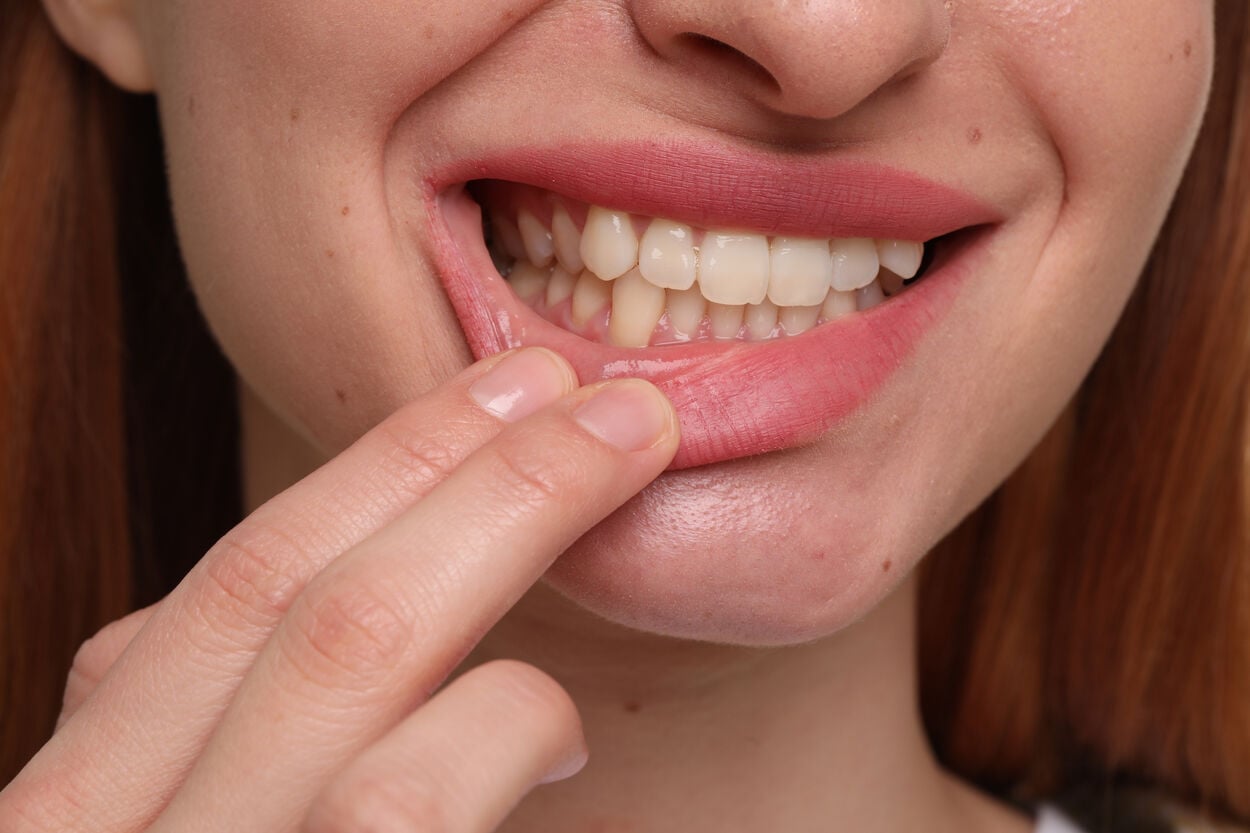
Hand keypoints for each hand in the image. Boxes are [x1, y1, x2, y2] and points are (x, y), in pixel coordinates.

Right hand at [2, 348, 678, 831]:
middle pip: (285, 580)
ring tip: (622, 454)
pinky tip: (560, 724)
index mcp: (84, 805)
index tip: (480, 403)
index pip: (219, 592)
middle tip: (581, 390)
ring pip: (351, 643)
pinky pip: (406, 795)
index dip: (362, 478)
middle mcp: (99, 832)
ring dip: (510, 515)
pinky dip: (504, 720)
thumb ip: (199, 761)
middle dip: (451, 457)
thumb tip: (241, 653)